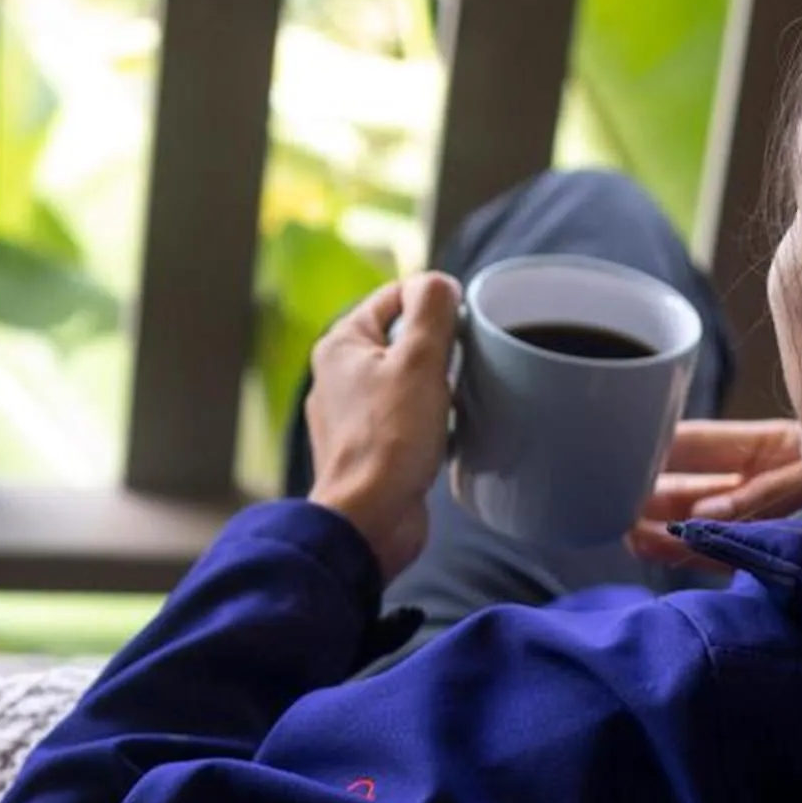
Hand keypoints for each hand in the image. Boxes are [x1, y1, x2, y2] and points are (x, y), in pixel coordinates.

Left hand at [307, 272, 458, 581]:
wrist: (370, 519)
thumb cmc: (389, 440)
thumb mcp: (419, 360)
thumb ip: (431, 310)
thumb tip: (438, 283)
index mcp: (340, 345)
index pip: (393, 297)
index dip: (434, 302)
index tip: (464, 322)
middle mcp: (337, 376)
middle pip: (401, 339)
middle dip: (439, 348)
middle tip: (464, 363)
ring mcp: (351, 415)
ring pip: (407, 380)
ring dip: (438, 386)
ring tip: (456, 399)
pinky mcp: (369, 449)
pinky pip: (406, 418)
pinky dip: (430, 419)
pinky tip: (449, 430)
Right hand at [626, 418, 801, 565]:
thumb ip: (769, 492)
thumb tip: (708, 520)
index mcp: (774, 444)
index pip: (698, 445)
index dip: (657, 451)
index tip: (620, 458)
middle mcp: (767, 478)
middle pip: (693, 487)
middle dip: (653, 497)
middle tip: (613, 507)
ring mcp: (771, 514)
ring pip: (705, 522)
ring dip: (668, 529)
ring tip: (630, 535)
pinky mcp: (783, 550)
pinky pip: (731, 552)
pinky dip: (699, 555)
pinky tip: (666, 552)